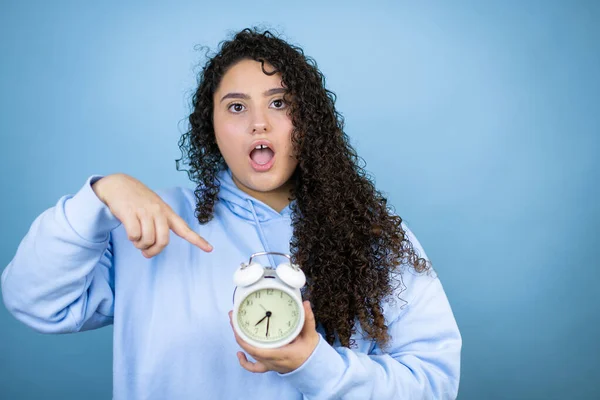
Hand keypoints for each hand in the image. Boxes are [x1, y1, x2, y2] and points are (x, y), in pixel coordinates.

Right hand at [92, 173, 212, 256]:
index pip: (185, 229)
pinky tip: (129, 230)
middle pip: (163, 241)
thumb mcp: (154, 209)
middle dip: (153, 251)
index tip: (210, 249)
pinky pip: (134, 235)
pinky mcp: (130, 212)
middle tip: (145, 251)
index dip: (198, 240)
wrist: (118, 185)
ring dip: (140, 245)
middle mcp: (159, 212)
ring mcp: (145, 211)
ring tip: (136, 238)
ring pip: (147, 240)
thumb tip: (152, 248)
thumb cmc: (138, 201)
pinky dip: (131, 238)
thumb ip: (158, 226)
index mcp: (167, 213)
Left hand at [229, 301, 319, 373]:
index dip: (243, 338)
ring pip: (250, 354)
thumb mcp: (310, 334)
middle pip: (249, 348)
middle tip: (232, 316)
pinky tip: (239, 354)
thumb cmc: (311, 351)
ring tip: (234, 326)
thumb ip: (308, 319)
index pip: (256, 349)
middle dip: (238, 332)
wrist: (313, 366)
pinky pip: (254, 367)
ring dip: (240, 341)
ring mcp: (269, 364)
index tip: (237, 324)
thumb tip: (305, 303)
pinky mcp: (269, 365)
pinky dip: (245, 362)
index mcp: (280, 354)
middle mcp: (271, 361)